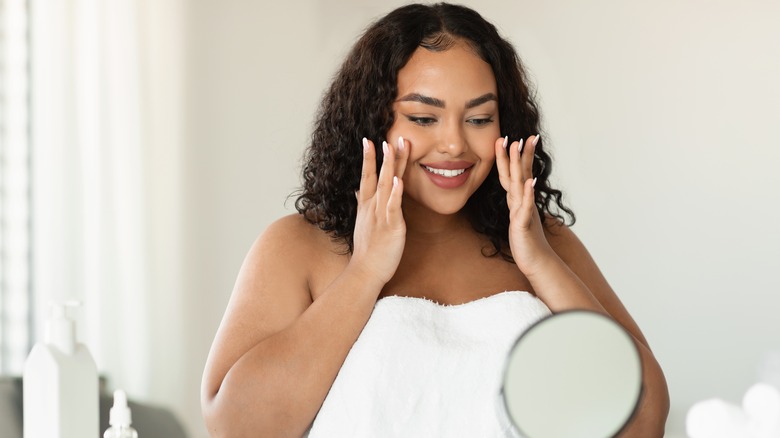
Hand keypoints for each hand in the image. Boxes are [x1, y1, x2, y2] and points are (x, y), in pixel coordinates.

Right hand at [350, 136, 409, 284]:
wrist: (365, 272)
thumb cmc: (367, 250)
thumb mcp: (362, 223)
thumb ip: (361, 204)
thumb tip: (357, 190)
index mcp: (367, 206)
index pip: (366, 177)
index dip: (368, 158)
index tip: (368, 140)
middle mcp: (372, 208)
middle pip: (378, 177)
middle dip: (383, 156)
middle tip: (388, 136)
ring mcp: (381, 216)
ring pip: (386, 186)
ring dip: (390, 166)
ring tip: (393, 147)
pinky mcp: (392, 227)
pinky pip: (394, 207)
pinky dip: (396, 193)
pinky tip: (400, 179)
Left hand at [494, 135, 555, 276]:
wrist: (536, 262)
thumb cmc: (527, 241)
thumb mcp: (518, 218)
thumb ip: (518, 203)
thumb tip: (519, 191)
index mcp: (519, 200)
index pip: (518, 174)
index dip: (517, 156)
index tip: (517, 137)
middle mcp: (522, 202)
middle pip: (520, 173)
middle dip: (520, 154)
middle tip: (524, 134)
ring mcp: (524, 211)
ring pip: (520, 184)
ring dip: (520, 165)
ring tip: (520, 148)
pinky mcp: (523, 224)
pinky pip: (525, 206)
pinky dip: (527, 193)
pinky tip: (529, 181)